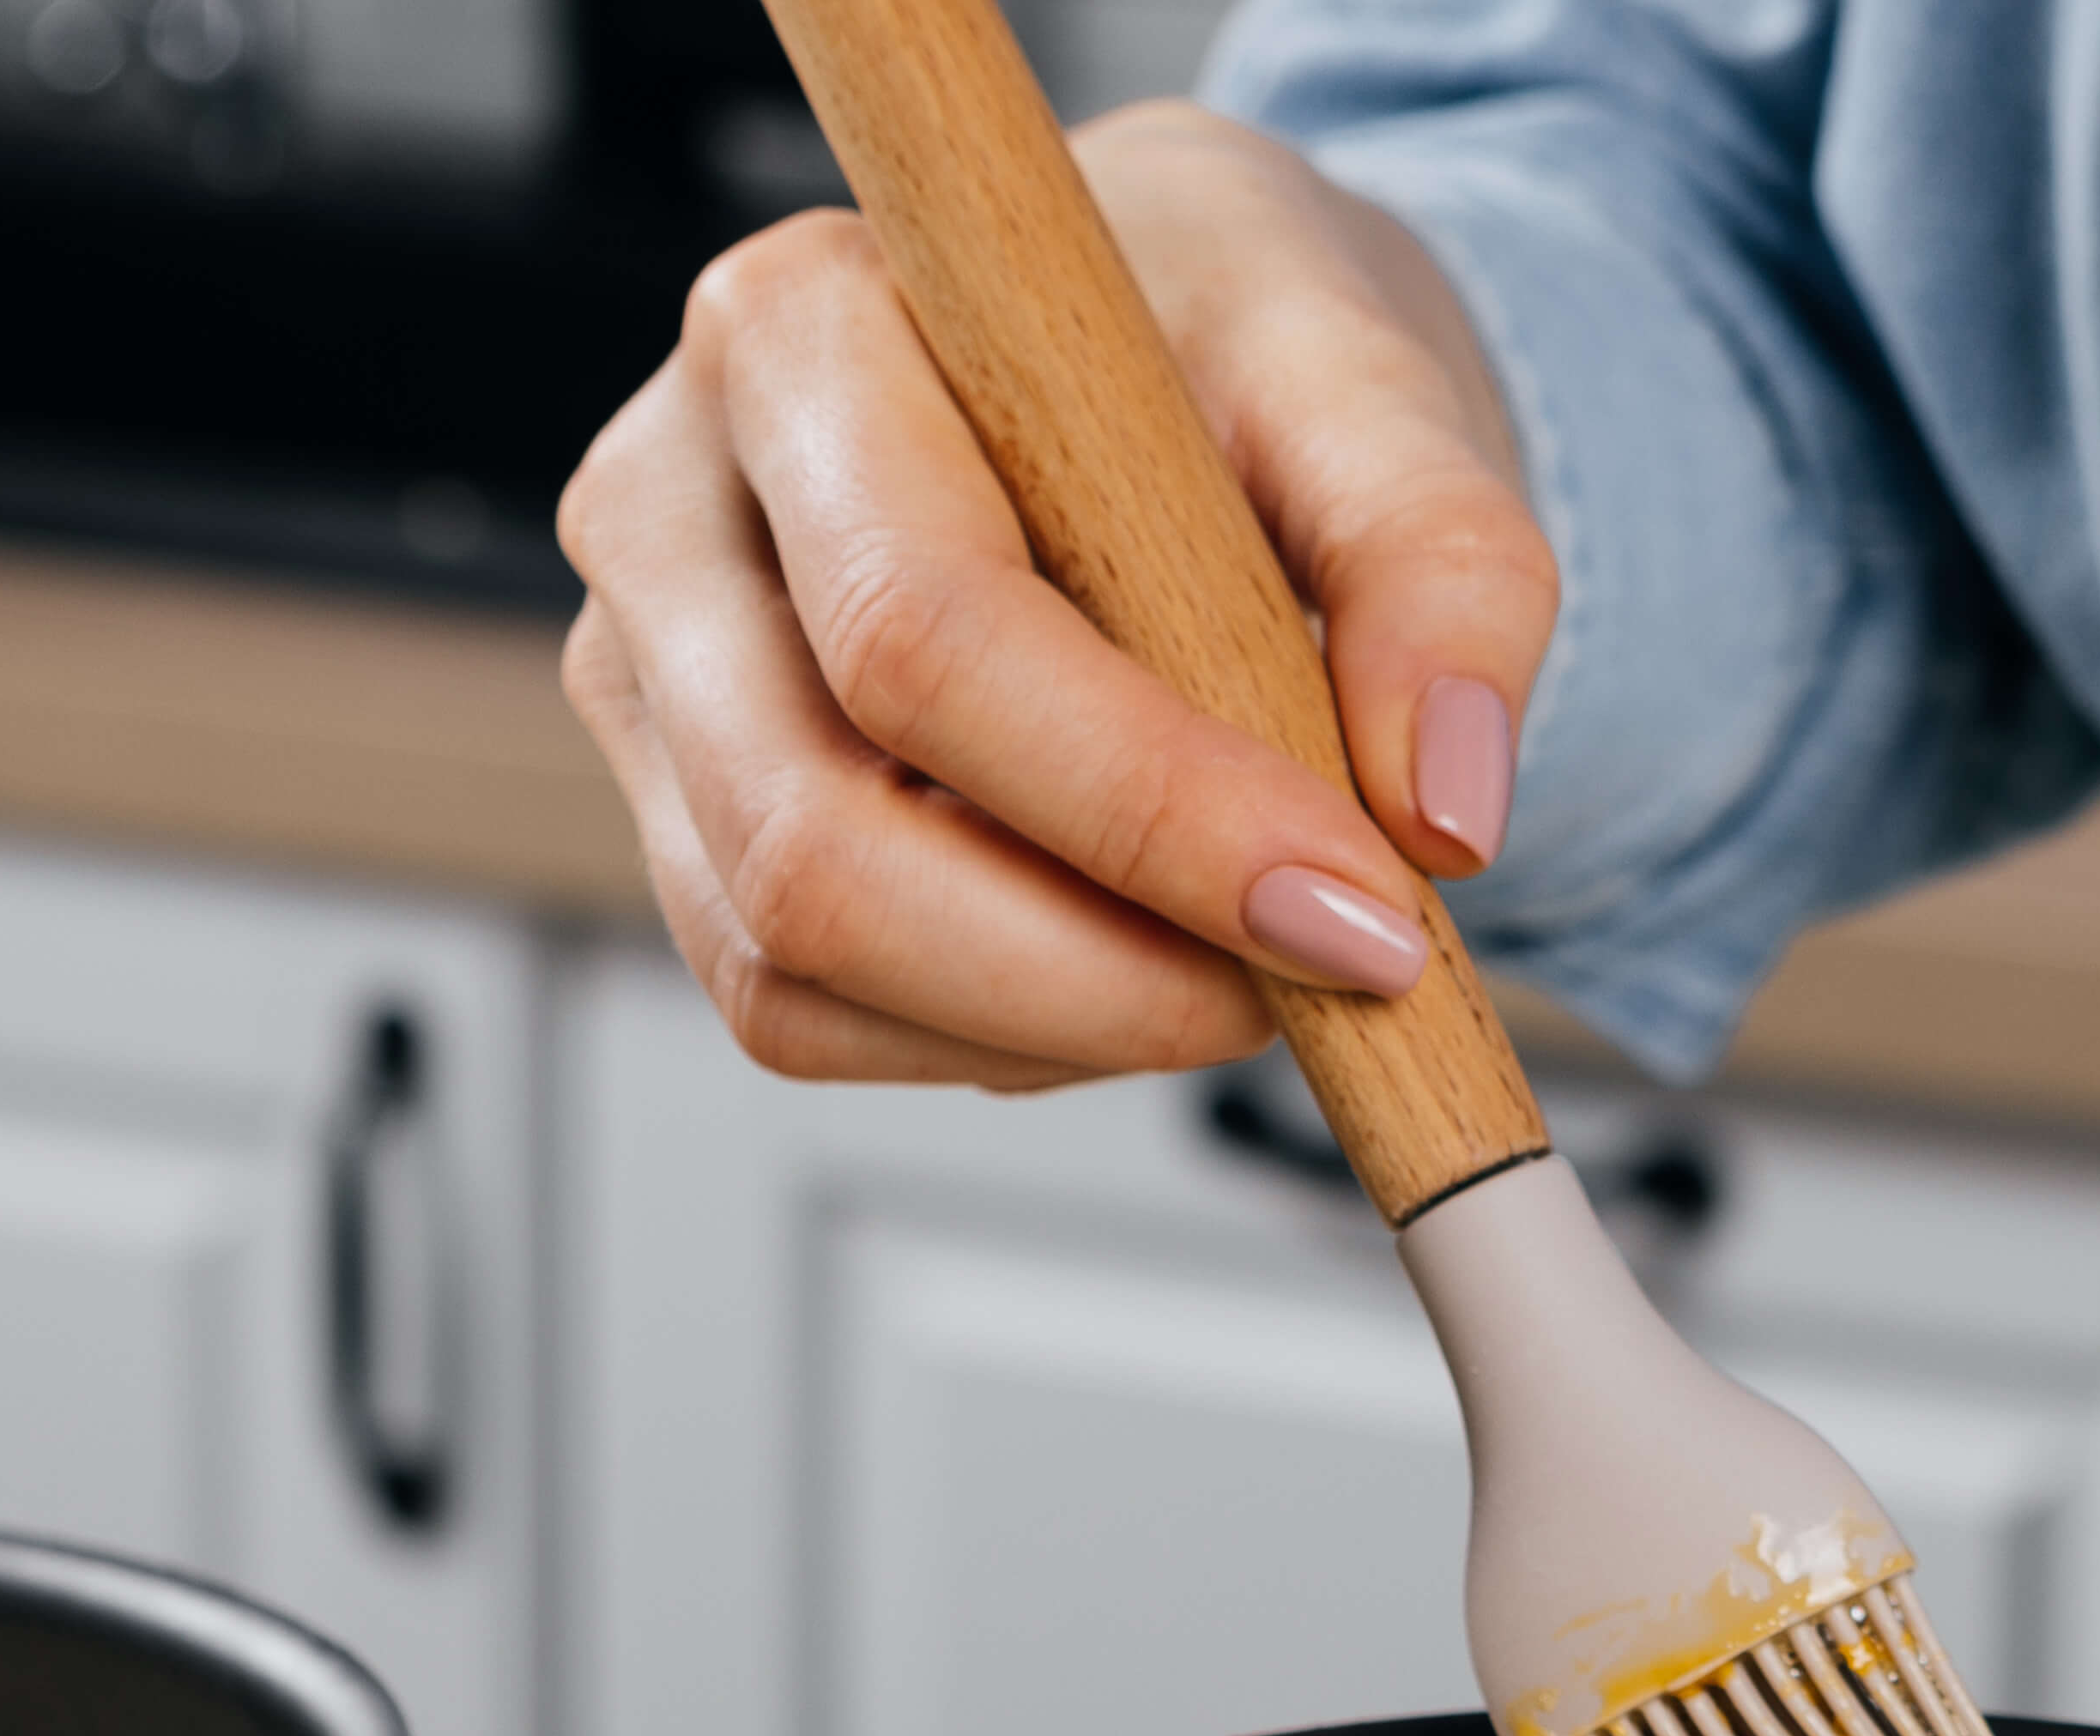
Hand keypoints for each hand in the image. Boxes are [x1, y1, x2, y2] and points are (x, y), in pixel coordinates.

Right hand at [556, 102, 1549, 1088]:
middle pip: (819, 846)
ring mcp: (651, 686)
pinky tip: (1134, 949)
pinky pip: (810, 1016)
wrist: (1165, 372)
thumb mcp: (1375, 387)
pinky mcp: (685, 824)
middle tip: (1323, 974)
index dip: (1149, 814)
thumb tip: (1448, 809)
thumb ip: (1443, 566)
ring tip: (1248, 949)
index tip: (1362, 911)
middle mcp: (669, 508)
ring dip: (1069, 1022)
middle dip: (1108, 975)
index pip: (925, 636)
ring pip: (799, 967)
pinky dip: (1008, 1036)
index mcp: (796, 335)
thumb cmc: (1228, 352)